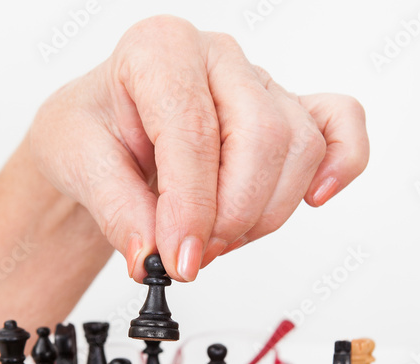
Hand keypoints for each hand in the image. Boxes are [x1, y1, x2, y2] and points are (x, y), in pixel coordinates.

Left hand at [28, 15, 368, 282]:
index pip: (194, 129)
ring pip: (300, 148)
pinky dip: (343, 162)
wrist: (105, 136)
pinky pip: (341, 125)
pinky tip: (316, 199)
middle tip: (195, 255)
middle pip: (262, 136)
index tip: (178, 259)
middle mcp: (217, 58)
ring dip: (264, 212)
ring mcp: (261, 83)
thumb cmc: (93, 133)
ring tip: (217, 239)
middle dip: (232, 213)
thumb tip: (152, 252)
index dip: (190, 205)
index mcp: (160, 48)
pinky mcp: (290, 112)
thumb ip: (115, 207)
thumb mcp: (75, 162)